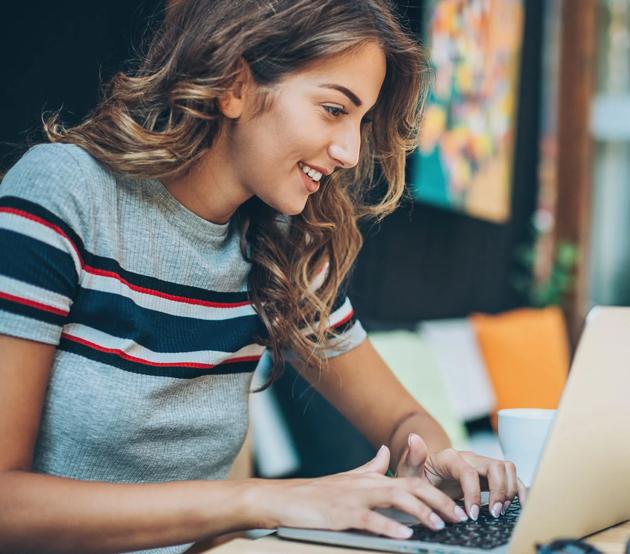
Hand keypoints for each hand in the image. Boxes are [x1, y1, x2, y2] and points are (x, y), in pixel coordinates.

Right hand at [259, 445, 470, 538]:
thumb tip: (386, 452)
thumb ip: (371, 467)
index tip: (456, 507)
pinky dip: (388, 527)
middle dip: (438, 501)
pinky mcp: (341, 514)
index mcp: (372, 479)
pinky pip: (369, 519)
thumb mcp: (348, 478)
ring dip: (420, 512)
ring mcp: (355, 498)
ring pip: (395, 499)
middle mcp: (368, 485)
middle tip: (460, 517)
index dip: (437, 493)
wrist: (286, 498)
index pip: (412, 481)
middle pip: (411, 487)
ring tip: (439, 525)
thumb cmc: (318, 493)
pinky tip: (404, 536)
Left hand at [396, 433, 527, 520]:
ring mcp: (481, 465)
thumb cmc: (418, 475)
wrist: (424, 474)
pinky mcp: (489, 475)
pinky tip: (518, 506)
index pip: (468, 471)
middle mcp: (469, 458)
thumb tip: (413, 438)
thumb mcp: (409, 470)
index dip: (473, 493)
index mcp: (450, 457)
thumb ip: (411, 457)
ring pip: (506, 469)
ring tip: (499, 511)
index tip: (470, 515)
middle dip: (498, 491)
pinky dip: (519, 489)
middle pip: (494, 466)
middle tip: (492, 514)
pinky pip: (511, 477)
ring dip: (509, 490)